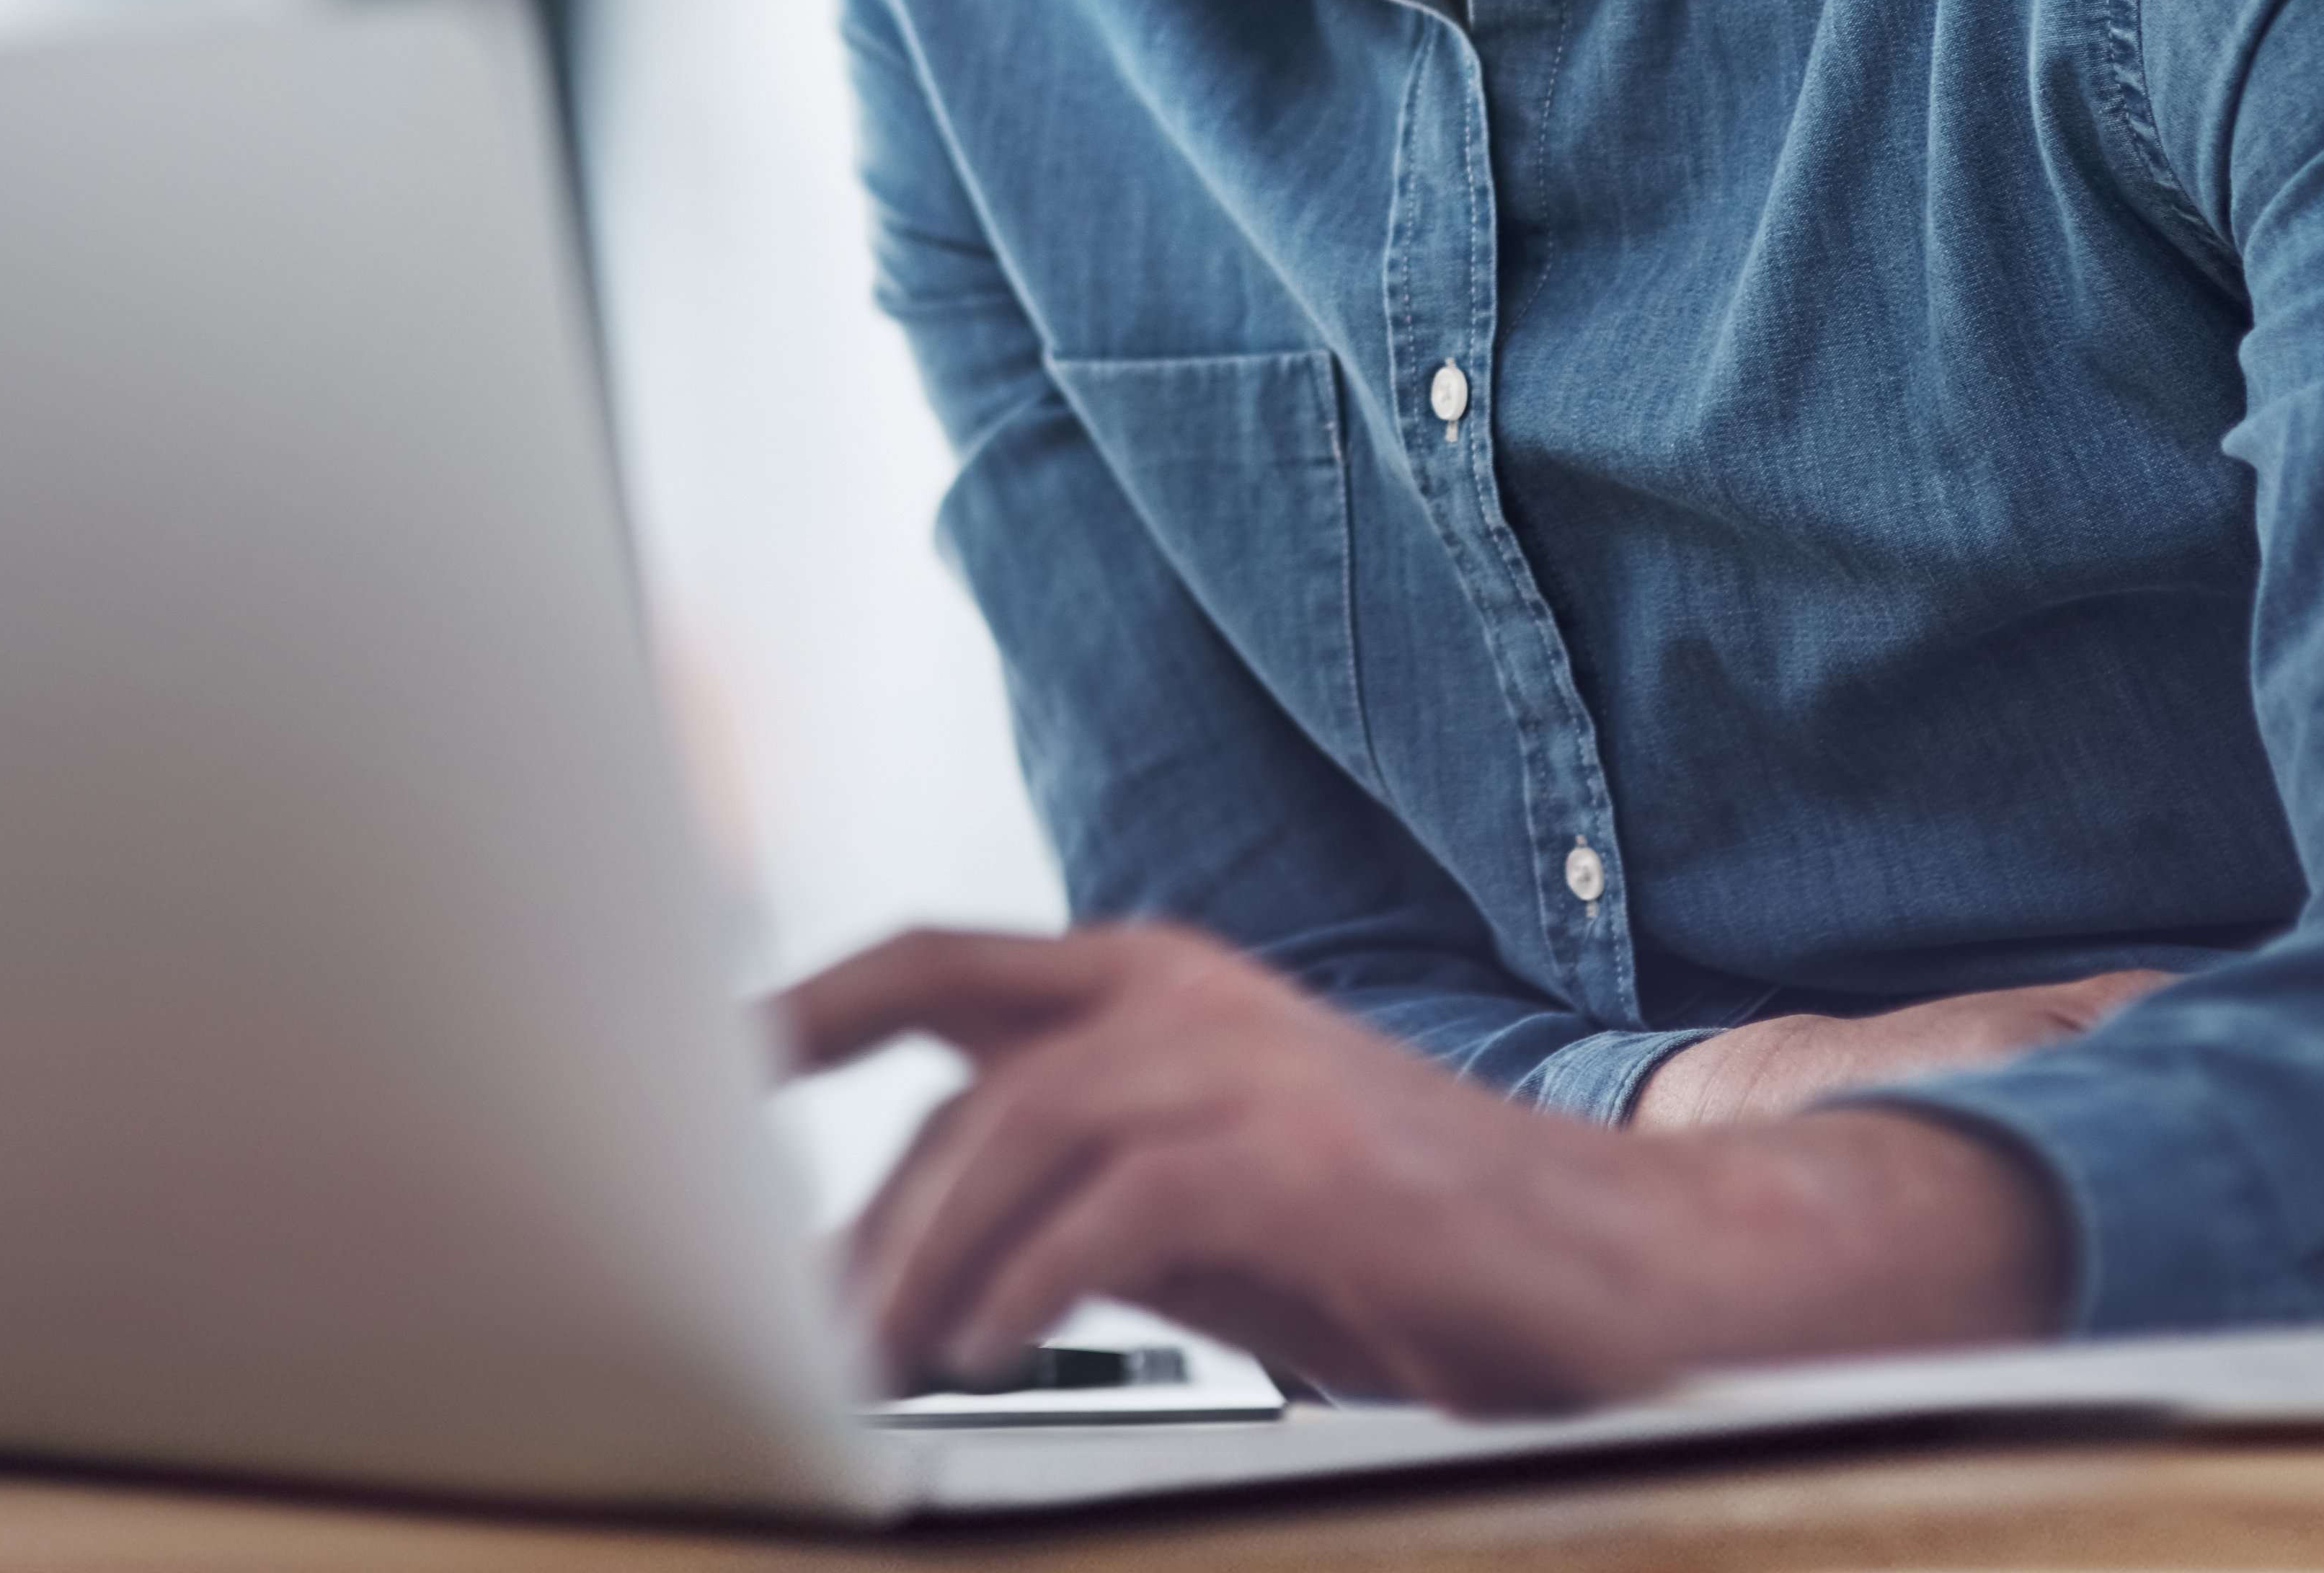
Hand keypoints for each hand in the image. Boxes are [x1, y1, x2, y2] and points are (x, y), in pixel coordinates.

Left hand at [776, 921, 2070, 1416]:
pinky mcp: (1298, 1155)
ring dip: (929, 1256)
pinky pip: (1115, 1208)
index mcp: (1155, 984)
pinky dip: (1032, 1282)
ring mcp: (1247, 1064)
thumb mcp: (1202, 1202)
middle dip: (864, 1211)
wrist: (1616, 1267)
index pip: (938, 966)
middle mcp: (1188, 996)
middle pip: (957, 1076)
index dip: (810, 1004)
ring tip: (883, 1357)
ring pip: (1016, 1135)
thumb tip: (915, 1246)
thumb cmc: (1403, 1241)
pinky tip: (991, 1346)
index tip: (707, 1064)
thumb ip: (1070, 1187)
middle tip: (807, 1326)